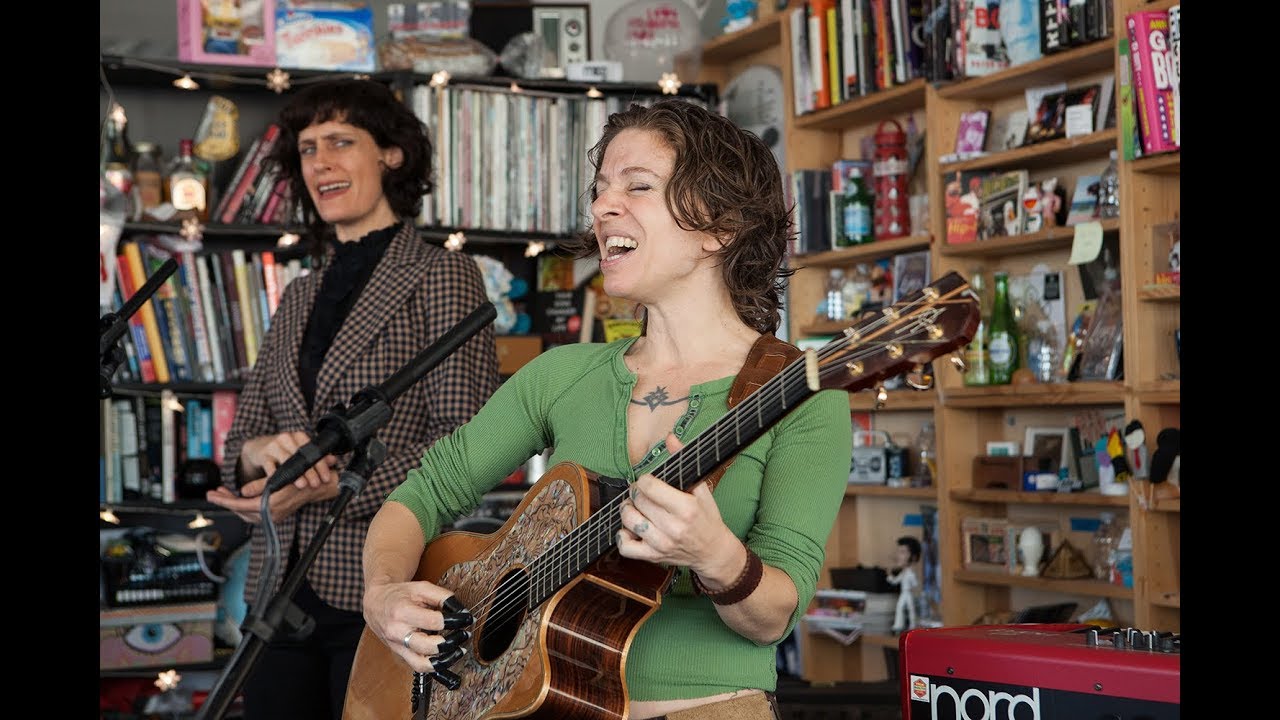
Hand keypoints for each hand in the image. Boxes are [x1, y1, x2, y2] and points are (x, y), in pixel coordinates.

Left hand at [205, 479, 338, 523]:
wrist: (319, 486)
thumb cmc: (303, 478)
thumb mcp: (280, 477)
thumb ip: (260, 486)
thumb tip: (242, 492)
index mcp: (272, 506)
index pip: (241, 505)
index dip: (224, 500)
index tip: (211, 495)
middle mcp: (271, 515)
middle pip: (241, 511)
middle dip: (226, 501)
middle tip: (213, 493)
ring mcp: (273, 517)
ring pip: (246, 513)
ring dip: (233, 503)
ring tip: (223, 493)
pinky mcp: (274, 515)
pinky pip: (253, 513)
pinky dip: (243, 505)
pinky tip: (238, 497)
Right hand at [240, 431, 338, 488]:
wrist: (260, 448)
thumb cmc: (285, 451)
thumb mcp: (300, 452)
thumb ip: (317, 457)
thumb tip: (333, 460)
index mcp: (300, 437)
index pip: (313, 451)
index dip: (321, 465)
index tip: (326, 478)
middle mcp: (287, 438)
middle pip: (301, 456)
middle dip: (310, 472)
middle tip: (316, 484)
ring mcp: (274, 446)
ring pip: (286, 460)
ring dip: (295, 474)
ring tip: (302, 485)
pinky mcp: (263, 454)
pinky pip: (269, 466)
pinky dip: (275, 476)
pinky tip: (281, 484)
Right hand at [364, 580, 473, 674]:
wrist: (376, 604)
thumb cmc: (399, 595)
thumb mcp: (420, 587)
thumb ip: (442, 596)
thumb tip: (461, 610)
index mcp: (402, 612)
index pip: (433, 622)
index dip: (454, 621)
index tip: (466, 618)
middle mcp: (398, 632)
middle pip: (428, 646)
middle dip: (450, 642)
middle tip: (464, 635)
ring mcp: (397, 646)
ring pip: (422, 663)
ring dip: (445, 659)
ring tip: (459, 650)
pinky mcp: (400, 654)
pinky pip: (418, 667)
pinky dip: (434, 666)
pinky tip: (446, 658)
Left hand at [615, 434, 738, 576]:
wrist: (713, 552)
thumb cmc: (707, 518)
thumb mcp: (701, 489)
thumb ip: (683, 461)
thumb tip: (670, 438)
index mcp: (686, 508)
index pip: (650, 486)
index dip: (644, 480)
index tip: (648, 480)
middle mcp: (673, 527)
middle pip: (638, 501)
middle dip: (635, 493)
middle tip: (640, 492)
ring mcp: (662, 544)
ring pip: (629, 521)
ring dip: (627, 510)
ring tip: (634, 507)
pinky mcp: (654, 557)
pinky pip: (626, 548)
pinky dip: (622, 537)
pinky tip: (629, 529)